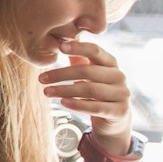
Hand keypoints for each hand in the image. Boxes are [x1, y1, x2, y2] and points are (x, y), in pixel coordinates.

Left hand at [39, 38, 133, 153]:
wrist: (113, 119)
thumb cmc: (97, 92)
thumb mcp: (89, 75)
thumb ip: (78, 60)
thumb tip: (60, 41)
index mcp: (111, 63)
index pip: (95, 51)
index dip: (78, 47)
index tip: (60, 47)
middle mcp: (119, 76)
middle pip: (87, 71)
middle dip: (61, 74)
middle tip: (41, 79)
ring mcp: (121, 94)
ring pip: (90, 89)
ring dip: (64, 90)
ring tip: (46, 92)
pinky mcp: (120, 111)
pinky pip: (95, 107)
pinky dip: (77, 104)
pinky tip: (62, 102)